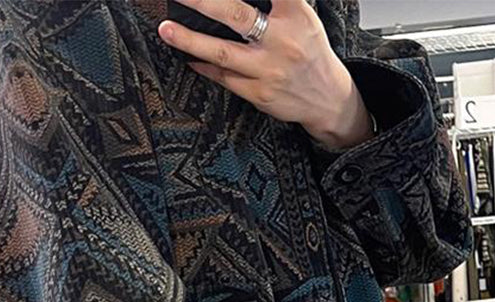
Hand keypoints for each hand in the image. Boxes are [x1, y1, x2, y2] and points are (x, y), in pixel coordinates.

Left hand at [159, 0, 372, 149]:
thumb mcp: (302, 15)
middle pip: (237, 16)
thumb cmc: (310, 50)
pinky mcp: (260, 94)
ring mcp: (269, 70)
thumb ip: (277, 2)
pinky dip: (204, 66)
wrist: (327, 98)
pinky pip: (224, 78)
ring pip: (223, 53)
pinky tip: (187, 57)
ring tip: (166, 29)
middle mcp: (283, 41)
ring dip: (190, 40)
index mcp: (296, 15)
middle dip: (203, 2)